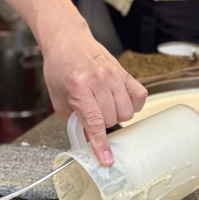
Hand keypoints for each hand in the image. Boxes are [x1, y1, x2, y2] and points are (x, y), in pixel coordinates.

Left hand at [42, 25, 147, 165]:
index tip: (107, 159)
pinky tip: (120, 101)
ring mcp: (114, 76)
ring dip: (116, 115)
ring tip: (104, 105)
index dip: (100, 143)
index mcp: (78, 86)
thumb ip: (73, 120)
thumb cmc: (60, 66)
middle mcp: (99, 80)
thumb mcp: (58, 96)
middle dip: (102, 123)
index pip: (94, 122)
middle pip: (112, 119)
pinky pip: (139, 97)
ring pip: (126, 112)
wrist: (68, 40)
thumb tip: (88, 139)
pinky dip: (133, 105)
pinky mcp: (125, 73)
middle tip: (93, 112)